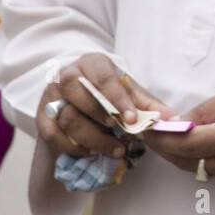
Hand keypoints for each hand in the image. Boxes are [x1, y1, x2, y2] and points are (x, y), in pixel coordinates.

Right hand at [36, 54, 173, 159]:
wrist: (85, 107)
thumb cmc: (112, 98)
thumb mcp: (133, 98)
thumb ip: (151, 107)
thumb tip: (171, 120)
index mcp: (93, 63)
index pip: (103, 76)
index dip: (117, 98)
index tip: (131, 119)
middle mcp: (68, 74)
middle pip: (77, 92)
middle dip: (101, 116)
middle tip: (121, 134)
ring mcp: (51, 95)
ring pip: (67, 115)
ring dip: (92, 137)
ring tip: (115, 149)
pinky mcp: (42, 116)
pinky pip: (53, 134)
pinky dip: (74, 146)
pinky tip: (92, 152)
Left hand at [142, 86, 214, 183]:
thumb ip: (206, 111)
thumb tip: (176, 123)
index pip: (185, 143)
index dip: (160, 136)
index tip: (143, 126)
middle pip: (185, 160)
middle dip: (162, 146)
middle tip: (144, 131)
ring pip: (194, 168)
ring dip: (175, 154)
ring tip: (160, 137)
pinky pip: (209, 171)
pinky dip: (193, 159)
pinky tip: (186, 145)